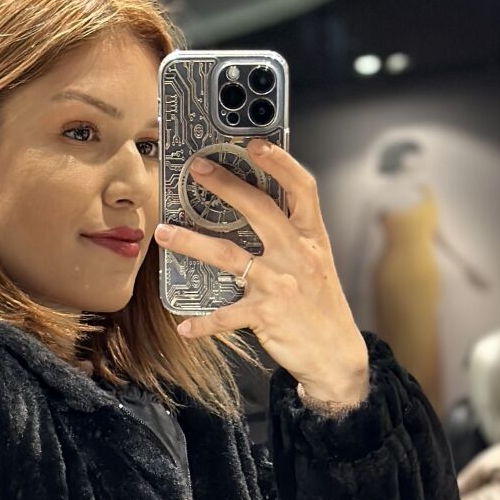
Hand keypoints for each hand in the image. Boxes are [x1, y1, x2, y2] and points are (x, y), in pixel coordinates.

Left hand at [156, 137, 370, 408]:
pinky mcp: (268, 315)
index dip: (280, 163)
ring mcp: (282, 284)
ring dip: (192, 243)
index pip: (302, 189)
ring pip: (229, 256)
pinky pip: (227, 316)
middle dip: (225, 186)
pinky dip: (203, 324)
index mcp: (310, 237)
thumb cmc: (319, 304)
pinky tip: (184, 327)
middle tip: (196, 169)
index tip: (255, 143)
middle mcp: (297, 254)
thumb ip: (290, 235)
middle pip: (259, 210)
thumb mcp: (314, 262)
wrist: (336, 355)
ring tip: (164, 234)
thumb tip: (253, 205)